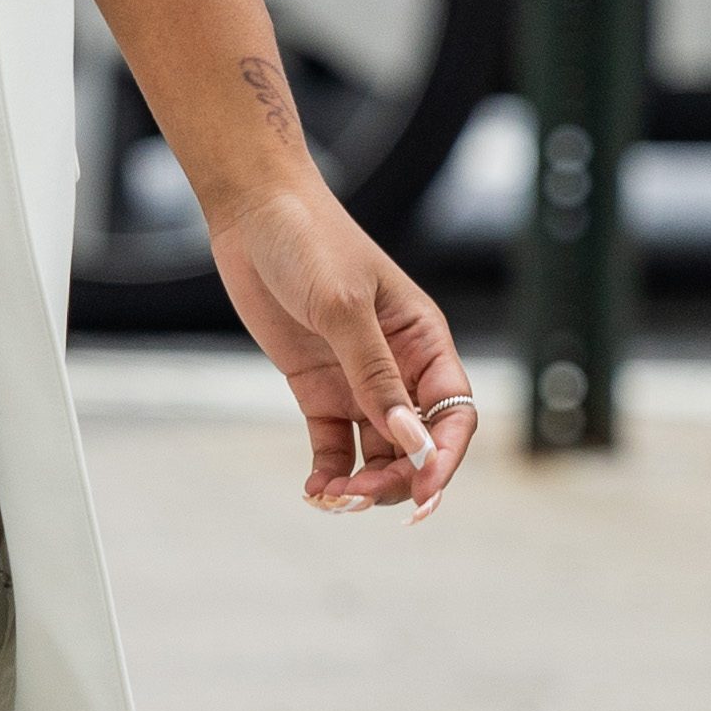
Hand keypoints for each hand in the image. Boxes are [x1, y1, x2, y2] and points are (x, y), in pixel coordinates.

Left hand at [214, 177, 477, 511]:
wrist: (255, 212)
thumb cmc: (310, 241)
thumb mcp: (343, 305)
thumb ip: (374, 374)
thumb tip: (409, 439)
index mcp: (425, 341)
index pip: (455, 414)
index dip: (445, 458)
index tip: (424, 493)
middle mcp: (400, 368)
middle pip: (417, 445)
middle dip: (397, 479)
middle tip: (359, 496)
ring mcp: (358, 381)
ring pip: (378, 454)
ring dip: (362, 485)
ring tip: (331, 497)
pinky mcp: (318, 388)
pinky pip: (334, 445)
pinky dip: (330, 472)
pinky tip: (314, 489)